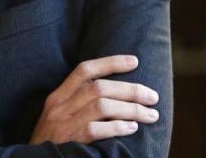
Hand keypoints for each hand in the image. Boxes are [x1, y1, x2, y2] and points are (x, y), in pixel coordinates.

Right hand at [30, 54, 159, 144]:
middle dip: (131, 90)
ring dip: (131, 109)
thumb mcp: (58, 118)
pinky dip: (117, 127)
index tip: (135, 61)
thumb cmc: (52, 144)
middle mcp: (58, 107)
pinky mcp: (68, 143)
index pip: (85, 70)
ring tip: (150, 114)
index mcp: (57, 97)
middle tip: (153, 97)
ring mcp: (62, 125)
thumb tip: (116, 93)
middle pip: (99, 87)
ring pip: (102, 106)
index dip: (111, 62)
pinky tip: (132, 128)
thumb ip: (78, 104)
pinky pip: (96, 129)